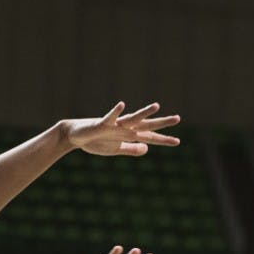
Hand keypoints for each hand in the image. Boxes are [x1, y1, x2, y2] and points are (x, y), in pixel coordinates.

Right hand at [63, 102, 179, 156]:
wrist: (76, 135)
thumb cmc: (95, 141)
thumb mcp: (116, 150)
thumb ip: (131, 149)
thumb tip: (147, 148)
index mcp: (128, 135)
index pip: (149, 137)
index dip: (163, 140)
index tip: (177, 142)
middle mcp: (124, 128)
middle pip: (146, 125)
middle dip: (161, 123)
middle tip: (178, 118)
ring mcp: (114, 125)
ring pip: (131, 118)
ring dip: (144, 112)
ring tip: (156, 106)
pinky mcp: (101, 124)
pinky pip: (110, 117)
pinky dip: (116, 112)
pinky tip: (122, 104)